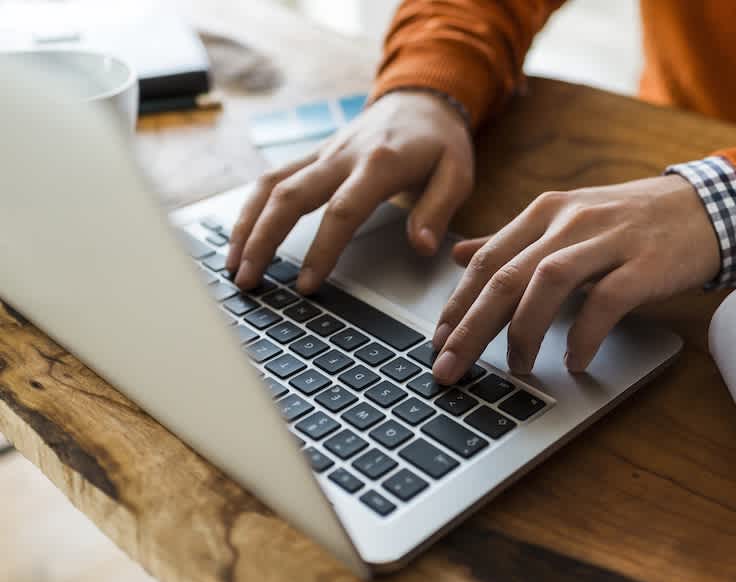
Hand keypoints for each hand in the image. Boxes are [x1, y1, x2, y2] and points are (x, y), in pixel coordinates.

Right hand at [226, 91, 474, 292]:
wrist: (421, 98)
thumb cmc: (440, 142)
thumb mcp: (457, 173)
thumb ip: (438, 210)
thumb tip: (423, 247)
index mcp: (379, 163)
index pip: (342, 210)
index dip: (322, 249)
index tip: (306, 283)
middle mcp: (342, 156)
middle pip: (290, 196)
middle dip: (263, 239)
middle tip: (248, 280)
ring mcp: (322, 154)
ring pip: (271, 185)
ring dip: (247, 225)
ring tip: (233, 265)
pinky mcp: (312, 156)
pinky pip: (272, 179)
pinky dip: (250, 208)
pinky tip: (240, 237)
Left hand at [430, 175, 720, 383]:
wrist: (705, 207)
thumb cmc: (630, 222)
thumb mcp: (566, 220)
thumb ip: (513, 240)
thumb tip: (459, 254)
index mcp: (546, 212)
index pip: (487, 260)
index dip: (458, 303)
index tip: (438, 341)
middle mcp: (569, 221)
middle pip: (507, 276)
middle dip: (472, 326)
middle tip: (451, 367)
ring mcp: (608, 240)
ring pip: (547, 283)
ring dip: (524, 330)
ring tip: (518, 367)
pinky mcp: (644, 263)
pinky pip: (604, 301)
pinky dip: (583, 334)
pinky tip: (574, 361)